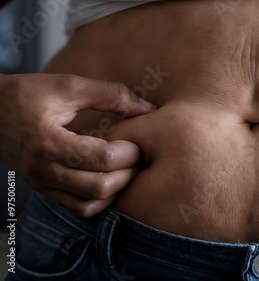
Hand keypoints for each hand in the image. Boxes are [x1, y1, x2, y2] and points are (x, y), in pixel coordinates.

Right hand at [0, 73, 155, 215]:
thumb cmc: (28, 94)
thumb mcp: (69, 86)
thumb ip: (111, 94)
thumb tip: (148, 108)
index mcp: (49, 141)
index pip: (102, 159)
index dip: (128, 152)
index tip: (134, 141)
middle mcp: (44, 169)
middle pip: (100, 187)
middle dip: (127, 172)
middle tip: (134, 156)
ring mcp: (43, 184)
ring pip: (91, 206)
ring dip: (116, 190)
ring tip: (122, 168)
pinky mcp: (44, 190)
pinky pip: (79, 208)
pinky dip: (100, 199)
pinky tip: (107, 177)